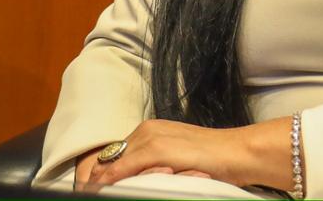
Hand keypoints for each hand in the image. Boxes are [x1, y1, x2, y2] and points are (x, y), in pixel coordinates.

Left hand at [74, 116, 293, 190]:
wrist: (238, 152)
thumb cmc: (215, 159)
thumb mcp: (179, 159)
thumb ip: (157, 164)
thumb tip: (140, 178)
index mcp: (152, 129)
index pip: (116, 153)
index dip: (100, 173)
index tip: (91, 188)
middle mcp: (147, 129)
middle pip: (109, 156)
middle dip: (94, 178)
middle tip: (84, 194)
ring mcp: (151, 137)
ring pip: (111, 163)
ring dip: (97, 182)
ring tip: (88, 195)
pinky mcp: (156, 149)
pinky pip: (122, 168)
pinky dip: (107, 182)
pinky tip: (99, 191)